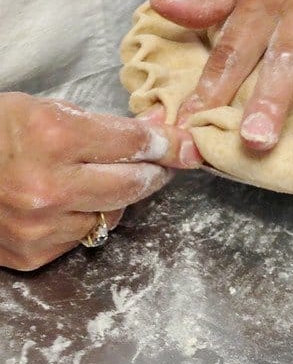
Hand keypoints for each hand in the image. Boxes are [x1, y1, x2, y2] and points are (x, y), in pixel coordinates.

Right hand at [0, 93, 201, 270]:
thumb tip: (155, 133)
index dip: (167, 143)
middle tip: (164, 162)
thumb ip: (104, 124)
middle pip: (134, 183)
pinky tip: (74, 199)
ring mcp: (41, 226)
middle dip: (156, 171)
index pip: (133, 143)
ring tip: (109, 176)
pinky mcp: (33, 254)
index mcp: (55, 137)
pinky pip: (84, 234)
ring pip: (114, 213)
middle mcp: (50, 186)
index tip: (187, 145)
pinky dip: (89, 215)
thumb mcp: (47, 108)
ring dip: (121, 194)